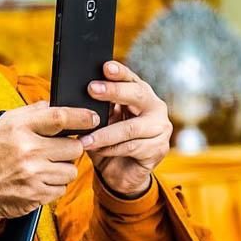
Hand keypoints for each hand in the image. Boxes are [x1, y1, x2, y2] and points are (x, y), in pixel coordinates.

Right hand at [0, 101, 98, 224]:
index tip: (93, 118)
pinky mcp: (37, 194)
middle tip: (56, 150)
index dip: (81, 117)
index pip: (59, 117)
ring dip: (63, 169)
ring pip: (71, 170)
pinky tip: (38, 181)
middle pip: (74, 146)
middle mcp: (27, 150)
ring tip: (44, 167)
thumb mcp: (4, 125)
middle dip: (71, 148)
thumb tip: (59, 104)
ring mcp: (33, 174)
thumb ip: (32, 112)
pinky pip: (62, 188)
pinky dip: (54, 185)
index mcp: (18, 128)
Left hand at [81, 60, 171, 195]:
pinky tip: (97, 150)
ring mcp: (160, 128)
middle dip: (114, 91)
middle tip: (92, 89)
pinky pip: (131, 147)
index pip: (131, 78)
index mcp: (141, 94)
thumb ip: (98, 108)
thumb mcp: (102, 121)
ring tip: (84, 139)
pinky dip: (111, 149)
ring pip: (130, 128)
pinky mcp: (158, 149)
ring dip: (104, 133)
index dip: (119, 72)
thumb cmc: (109, 141)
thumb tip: (79, 96)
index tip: (105, 67)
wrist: (120, 173)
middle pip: (137, 95)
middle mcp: (155, 107)